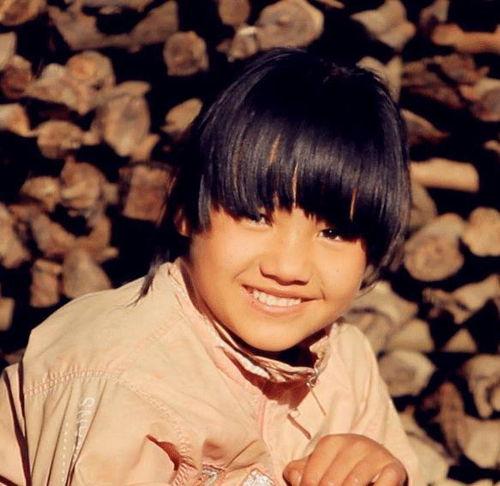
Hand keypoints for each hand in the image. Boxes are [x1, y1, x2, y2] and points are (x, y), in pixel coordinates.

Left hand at [283, 433, 406, 485]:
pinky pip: (382, 484)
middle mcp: (353, 443)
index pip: (310, 477)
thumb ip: (301, 472)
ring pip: (353, 484)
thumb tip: (295, 479)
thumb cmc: (343, 468)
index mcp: (330, 442)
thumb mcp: (321, 466)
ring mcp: (374, 454)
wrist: (379, 463)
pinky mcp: (393, 467)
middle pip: (330, 483)